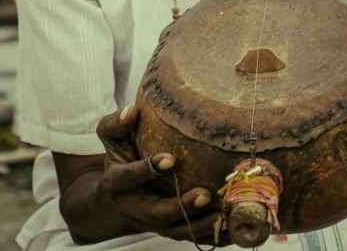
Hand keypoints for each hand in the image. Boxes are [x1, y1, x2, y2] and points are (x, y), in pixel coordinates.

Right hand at [97, 105, 228, 244]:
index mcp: (117, 183)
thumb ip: (117, 124)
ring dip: (201, 226)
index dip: (148, 169)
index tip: (170, 159)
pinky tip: (233, 230)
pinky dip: (212, 235)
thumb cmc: (121, 154)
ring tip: (223, 215)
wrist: (117, 190)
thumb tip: (131, 111)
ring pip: (177, 230)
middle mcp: (134, 208)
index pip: (129, 177)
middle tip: (205, 194)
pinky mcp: (169, 228)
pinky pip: (191, 235)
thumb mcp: (113, 138)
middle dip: (180, 206)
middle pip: (157, 213)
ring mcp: (153, 222)